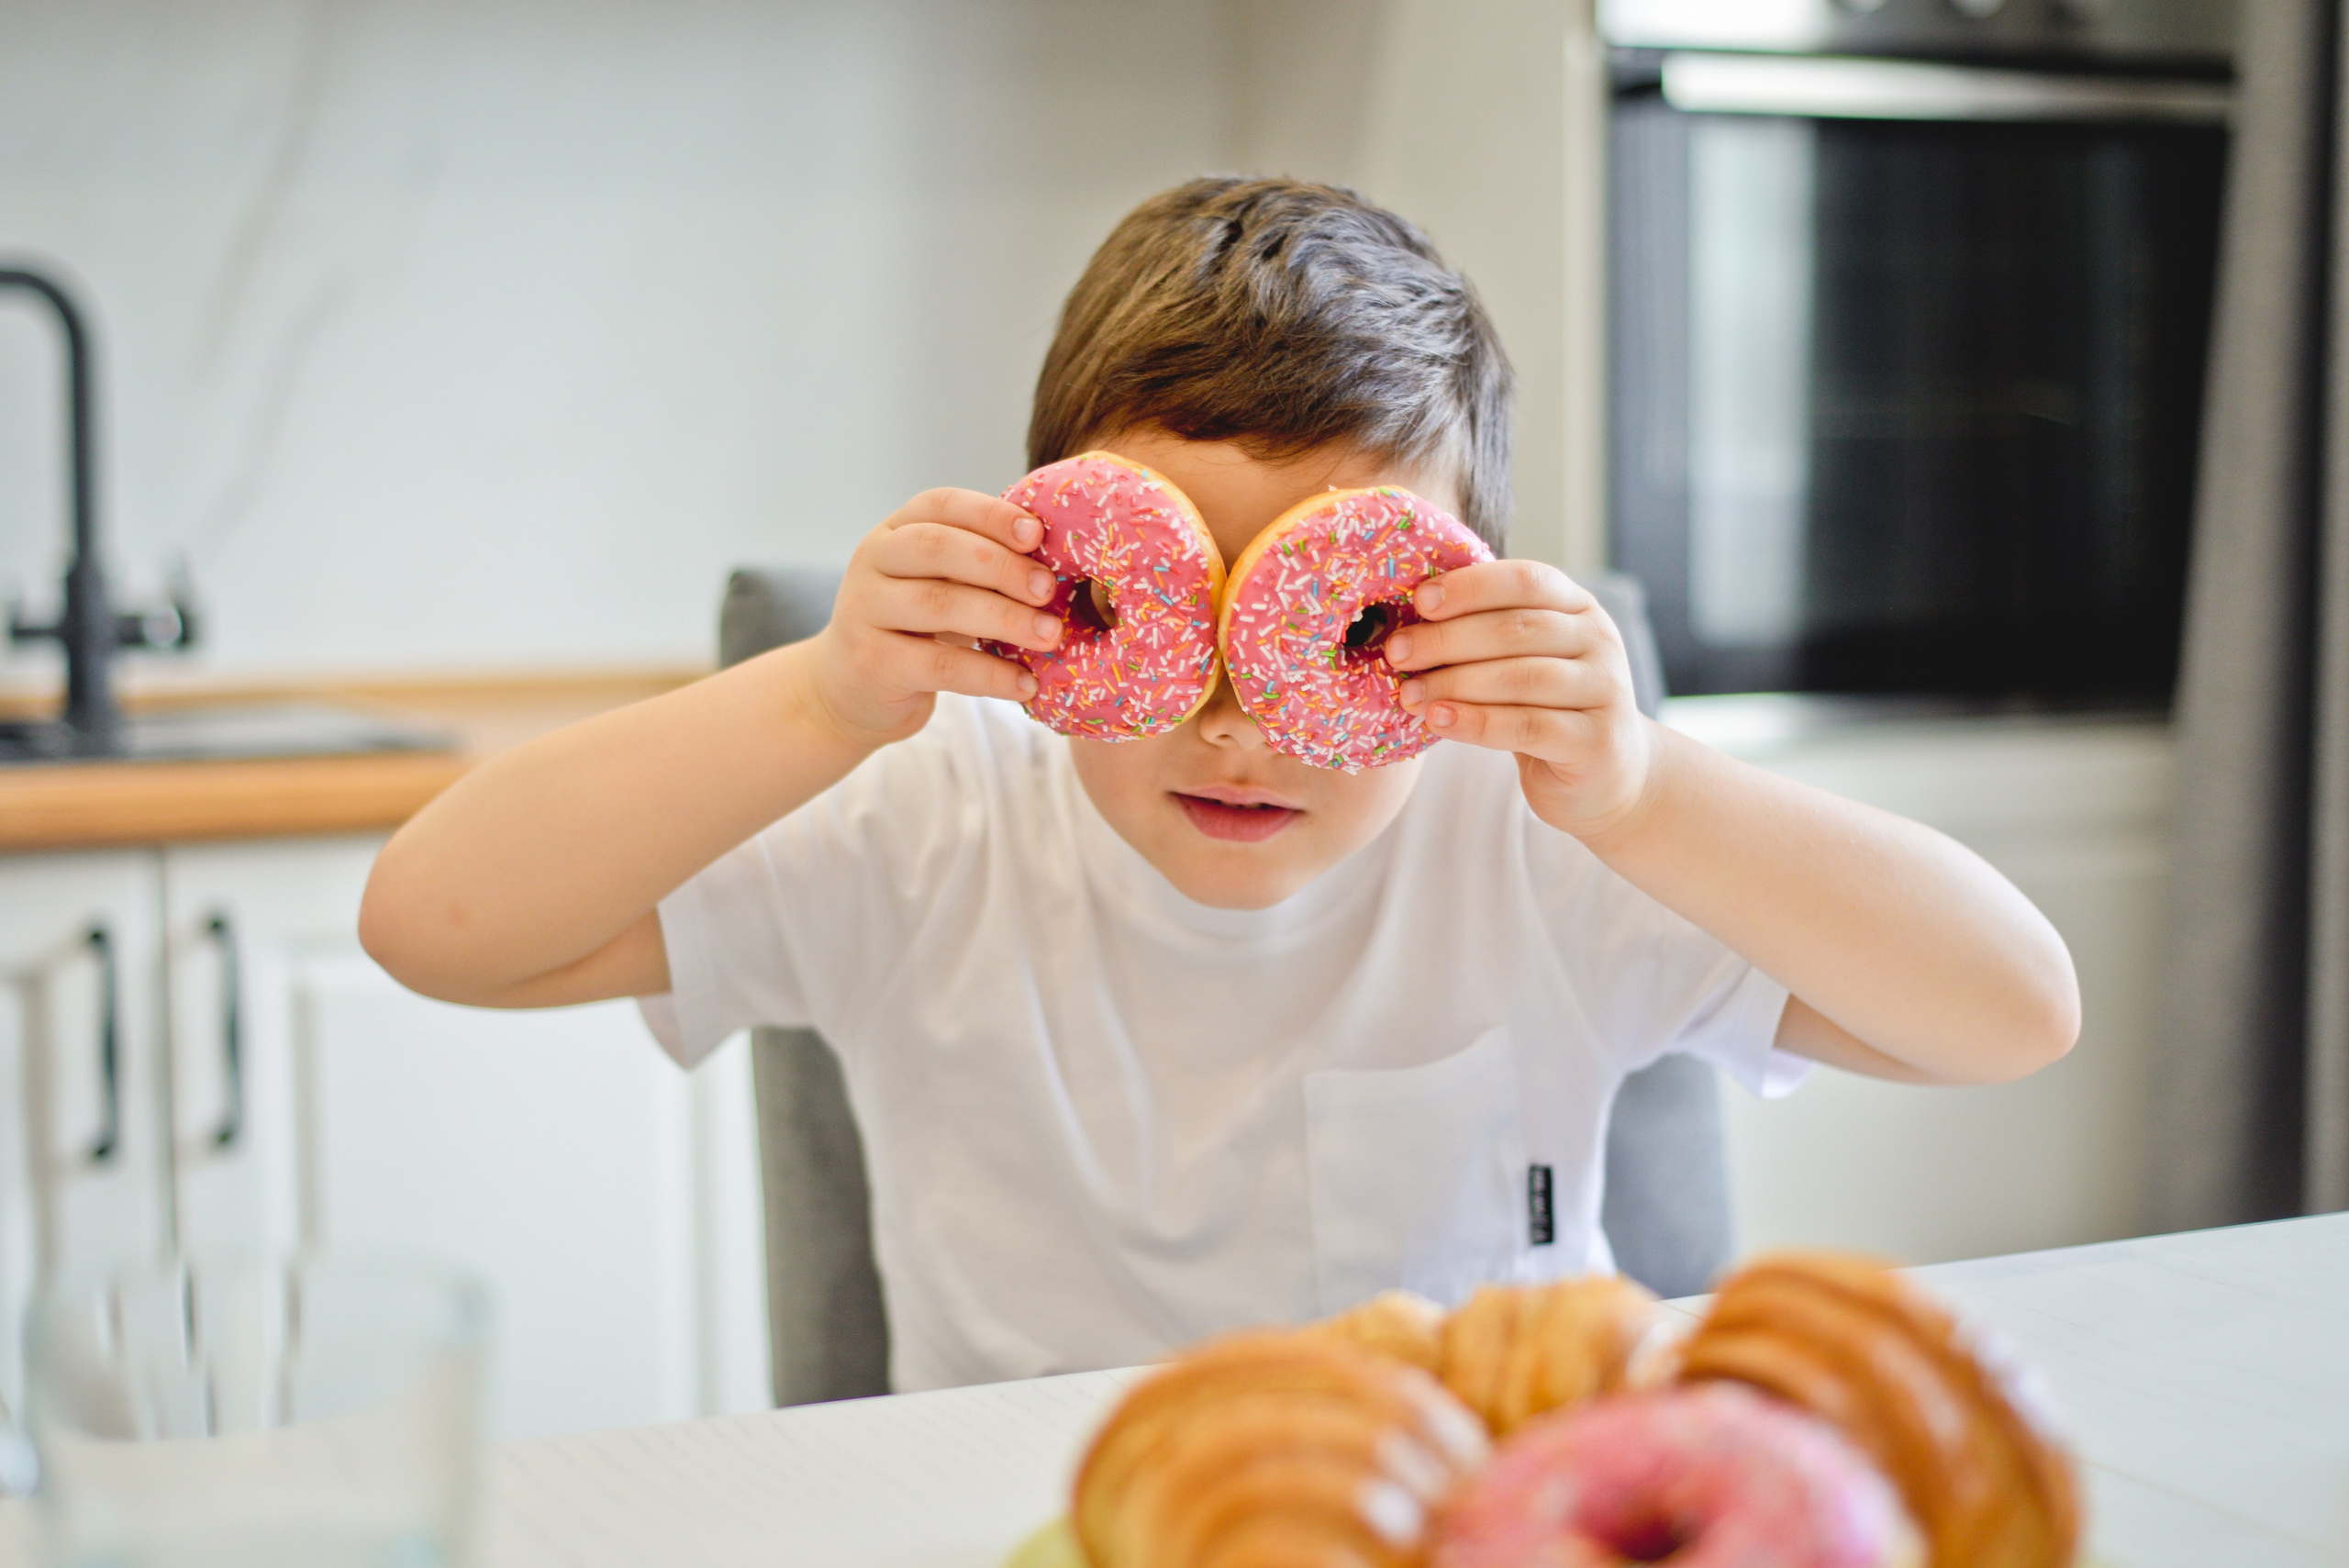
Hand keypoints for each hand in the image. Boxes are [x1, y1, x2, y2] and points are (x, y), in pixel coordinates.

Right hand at [806, 488, 1063, 745]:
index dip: (990, 514)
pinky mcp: (872, 664)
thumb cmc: (912, 629)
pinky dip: (990, 675)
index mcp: (893, 531)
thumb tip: (1055, 560)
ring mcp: (864, 611)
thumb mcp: (937, 585)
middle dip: (1003, 566)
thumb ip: (978, 565)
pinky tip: (1025, 683)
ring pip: (941, 605)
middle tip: (1049, 590)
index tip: (1037, 533)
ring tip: (1050, 636)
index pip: (941, 505)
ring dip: (1005, 619)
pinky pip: (941, 666)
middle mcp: (871, 562)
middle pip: (939, 549)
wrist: (849, 690)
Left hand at [1384, 560, 1655, 839]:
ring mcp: (1604, 690)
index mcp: (1579, 607)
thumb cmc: (1548, 709)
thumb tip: (1408, 623)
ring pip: (1520, 678)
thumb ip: (1487, 636)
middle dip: (1447, 639)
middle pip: (1516, 629)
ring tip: (1409, 694)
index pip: (1526, 581)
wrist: (1607, 776)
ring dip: (1454, 683)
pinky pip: (1527, 726)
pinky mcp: (1597, 740)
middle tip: (1397, 652)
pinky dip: (1476, 722)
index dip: (1470, 587)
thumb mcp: (1525, 661)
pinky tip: (1438, 721)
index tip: (1419, 601)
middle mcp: (1599, 641)